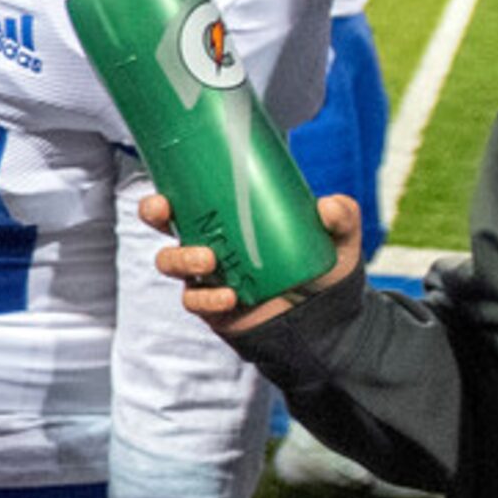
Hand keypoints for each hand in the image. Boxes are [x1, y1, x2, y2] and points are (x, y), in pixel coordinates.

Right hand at [143, 191, 363, 335]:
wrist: (324, 321)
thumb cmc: (322, 270)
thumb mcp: (338, 239)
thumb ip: (341, 217)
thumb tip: (327, 206)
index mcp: (231, 218)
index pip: (192, 195)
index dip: (172, 184)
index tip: (169, 177)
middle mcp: (211, 242)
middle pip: (165, 224)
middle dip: (156, 213)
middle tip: (164, 210)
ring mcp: (207, 275)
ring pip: (171, 261)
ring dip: (182, 257)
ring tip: (209, 260)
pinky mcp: (211, 306)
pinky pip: (194, 299)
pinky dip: (207, 297)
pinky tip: (228, 296)